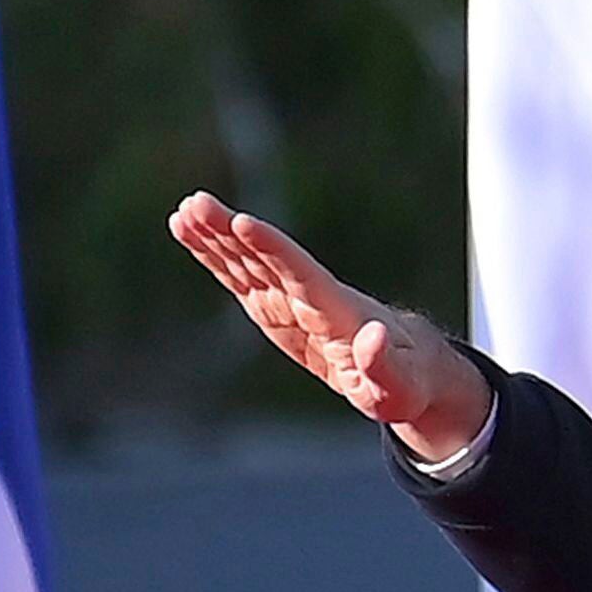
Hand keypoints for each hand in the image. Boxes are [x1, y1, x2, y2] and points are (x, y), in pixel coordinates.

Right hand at [167, 191, 492, 459]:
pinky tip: (188, 233)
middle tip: (197, 205)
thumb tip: (374, 336)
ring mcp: (290, 301)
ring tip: (184, 211)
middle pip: (267, 259)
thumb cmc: (407, 382)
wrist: (408, 368)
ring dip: (216, 238)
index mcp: (338, 312)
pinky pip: (241, 278)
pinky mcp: (276, 310)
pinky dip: (215, 258)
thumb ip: (384, 364)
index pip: (301, 273)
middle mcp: (310, 298)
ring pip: (248, 264)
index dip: (273, 249)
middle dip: (232, 235)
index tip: (244, 223)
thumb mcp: (400, 387)